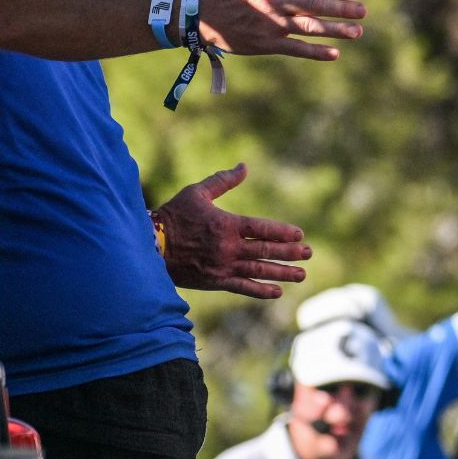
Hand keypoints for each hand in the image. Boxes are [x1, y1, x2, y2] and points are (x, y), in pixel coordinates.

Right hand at [154, 163, 309, 297]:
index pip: (262, 229)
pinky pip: (242, 288)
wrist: (148, 245)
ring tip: (302, 274)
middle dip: (290, 252)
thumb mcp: (197, 193)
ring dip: (282, 272)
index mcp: (226, 225)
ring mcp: (222, 266)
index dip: (283, 232)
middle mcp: (228, 247)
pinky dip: (260, 291)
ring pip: (258, 271)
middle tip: (309, 253)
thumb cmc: (173, 215)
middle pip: (265, 250)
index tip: (299, 234)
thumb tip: (244, 166)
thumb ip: (223, 181)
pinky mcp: (214, 281)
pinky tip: (277, 292)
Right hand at [200, 0, 365, 59]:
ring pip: (309, 27)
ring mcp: (271, 24)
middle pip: (315, 5)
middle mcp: (275, 3)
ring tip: (357, 32)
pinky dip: (315, 52)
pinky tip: (335, 53)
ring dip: (335, 30)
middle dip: (342, 9)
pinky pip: (295, 49)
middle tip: (363, 11)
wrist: (203, 14)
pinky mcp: (266, 44)